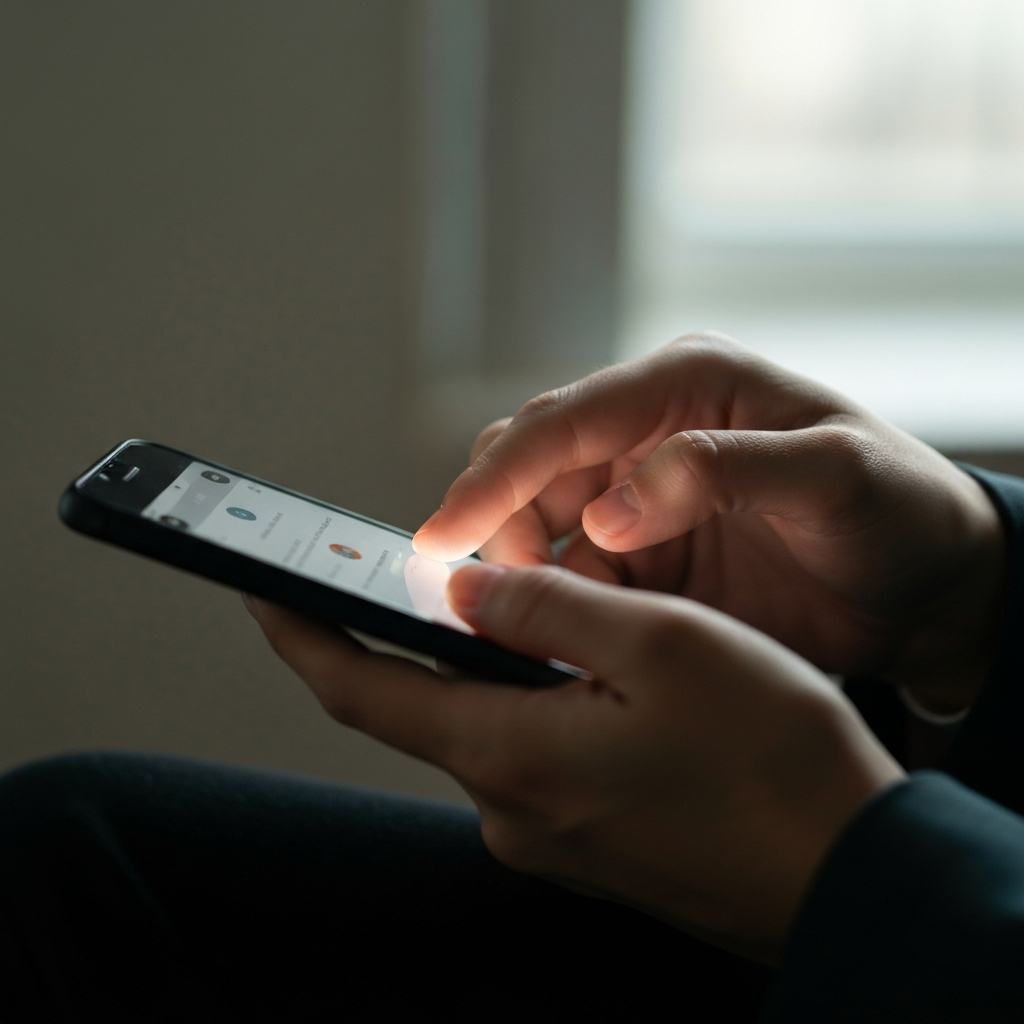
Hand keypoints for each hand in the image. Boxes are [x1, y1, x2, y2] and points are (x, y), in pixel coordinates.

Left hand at [244, 566, 902, 963]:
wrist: (853, 871)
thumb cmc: (773, 758)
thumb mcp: (660, 644)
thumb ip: (544, 606)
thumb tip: (461, 586)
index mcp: (512, 757)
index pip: (364, 691)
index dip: (305, 636)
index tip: (265, 592)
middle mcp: (514, 809)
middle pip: (430, 705)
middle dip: (421, 636)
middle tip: (432, 571)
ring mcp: (551, 834)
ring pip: (491, 726)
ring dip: (497, 666)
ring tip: (551, 610)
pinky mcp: (590, 840)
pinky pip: (536, 755)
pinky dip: (539, 702)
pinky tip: (600, 677)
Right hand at [413, 334, 1004, 712]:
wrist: (931, 587)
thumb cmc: (900, 511)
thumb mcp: (834, 476)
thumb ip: (723, 471)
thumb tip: (612, 508)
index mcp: (684, 386)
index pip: (563, 422)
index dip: (494, 479)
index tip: (441, 538)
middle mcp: (647, 434)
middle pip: (531, 470)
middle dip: (498, 529)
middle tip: (489, 601)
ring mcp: (642, 499)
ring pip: (541, 529)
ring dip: (522, 577)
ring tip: (524, 632)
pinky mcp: (647, 558)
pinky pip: (575, 580)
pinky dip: (555, 610)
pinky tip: (558, 642)